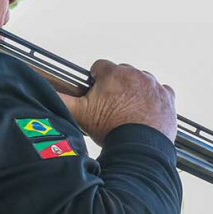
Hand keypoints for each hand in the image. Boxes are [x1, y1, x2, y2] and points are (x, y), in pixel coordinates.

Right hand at [59, 59, 175, 145]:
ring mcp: (153, 85)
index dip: (95, 80)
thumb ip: (61, 99)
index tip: (95, 91)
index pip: (100, 66)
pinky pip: (160, 92)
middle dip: (115, 85)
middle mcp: (136, 75)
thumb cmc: (112, 130)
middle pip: (121, 73)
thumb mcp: (80, 113)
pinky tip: (145, 111)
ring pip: (141, 81)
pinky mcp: (167, 97)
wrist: (139, 147)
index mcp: (114, 74)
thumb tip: (46, 92)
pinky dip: (153, 99)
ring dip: (134, 91)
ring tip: (127, 111)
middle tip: (109, 105)